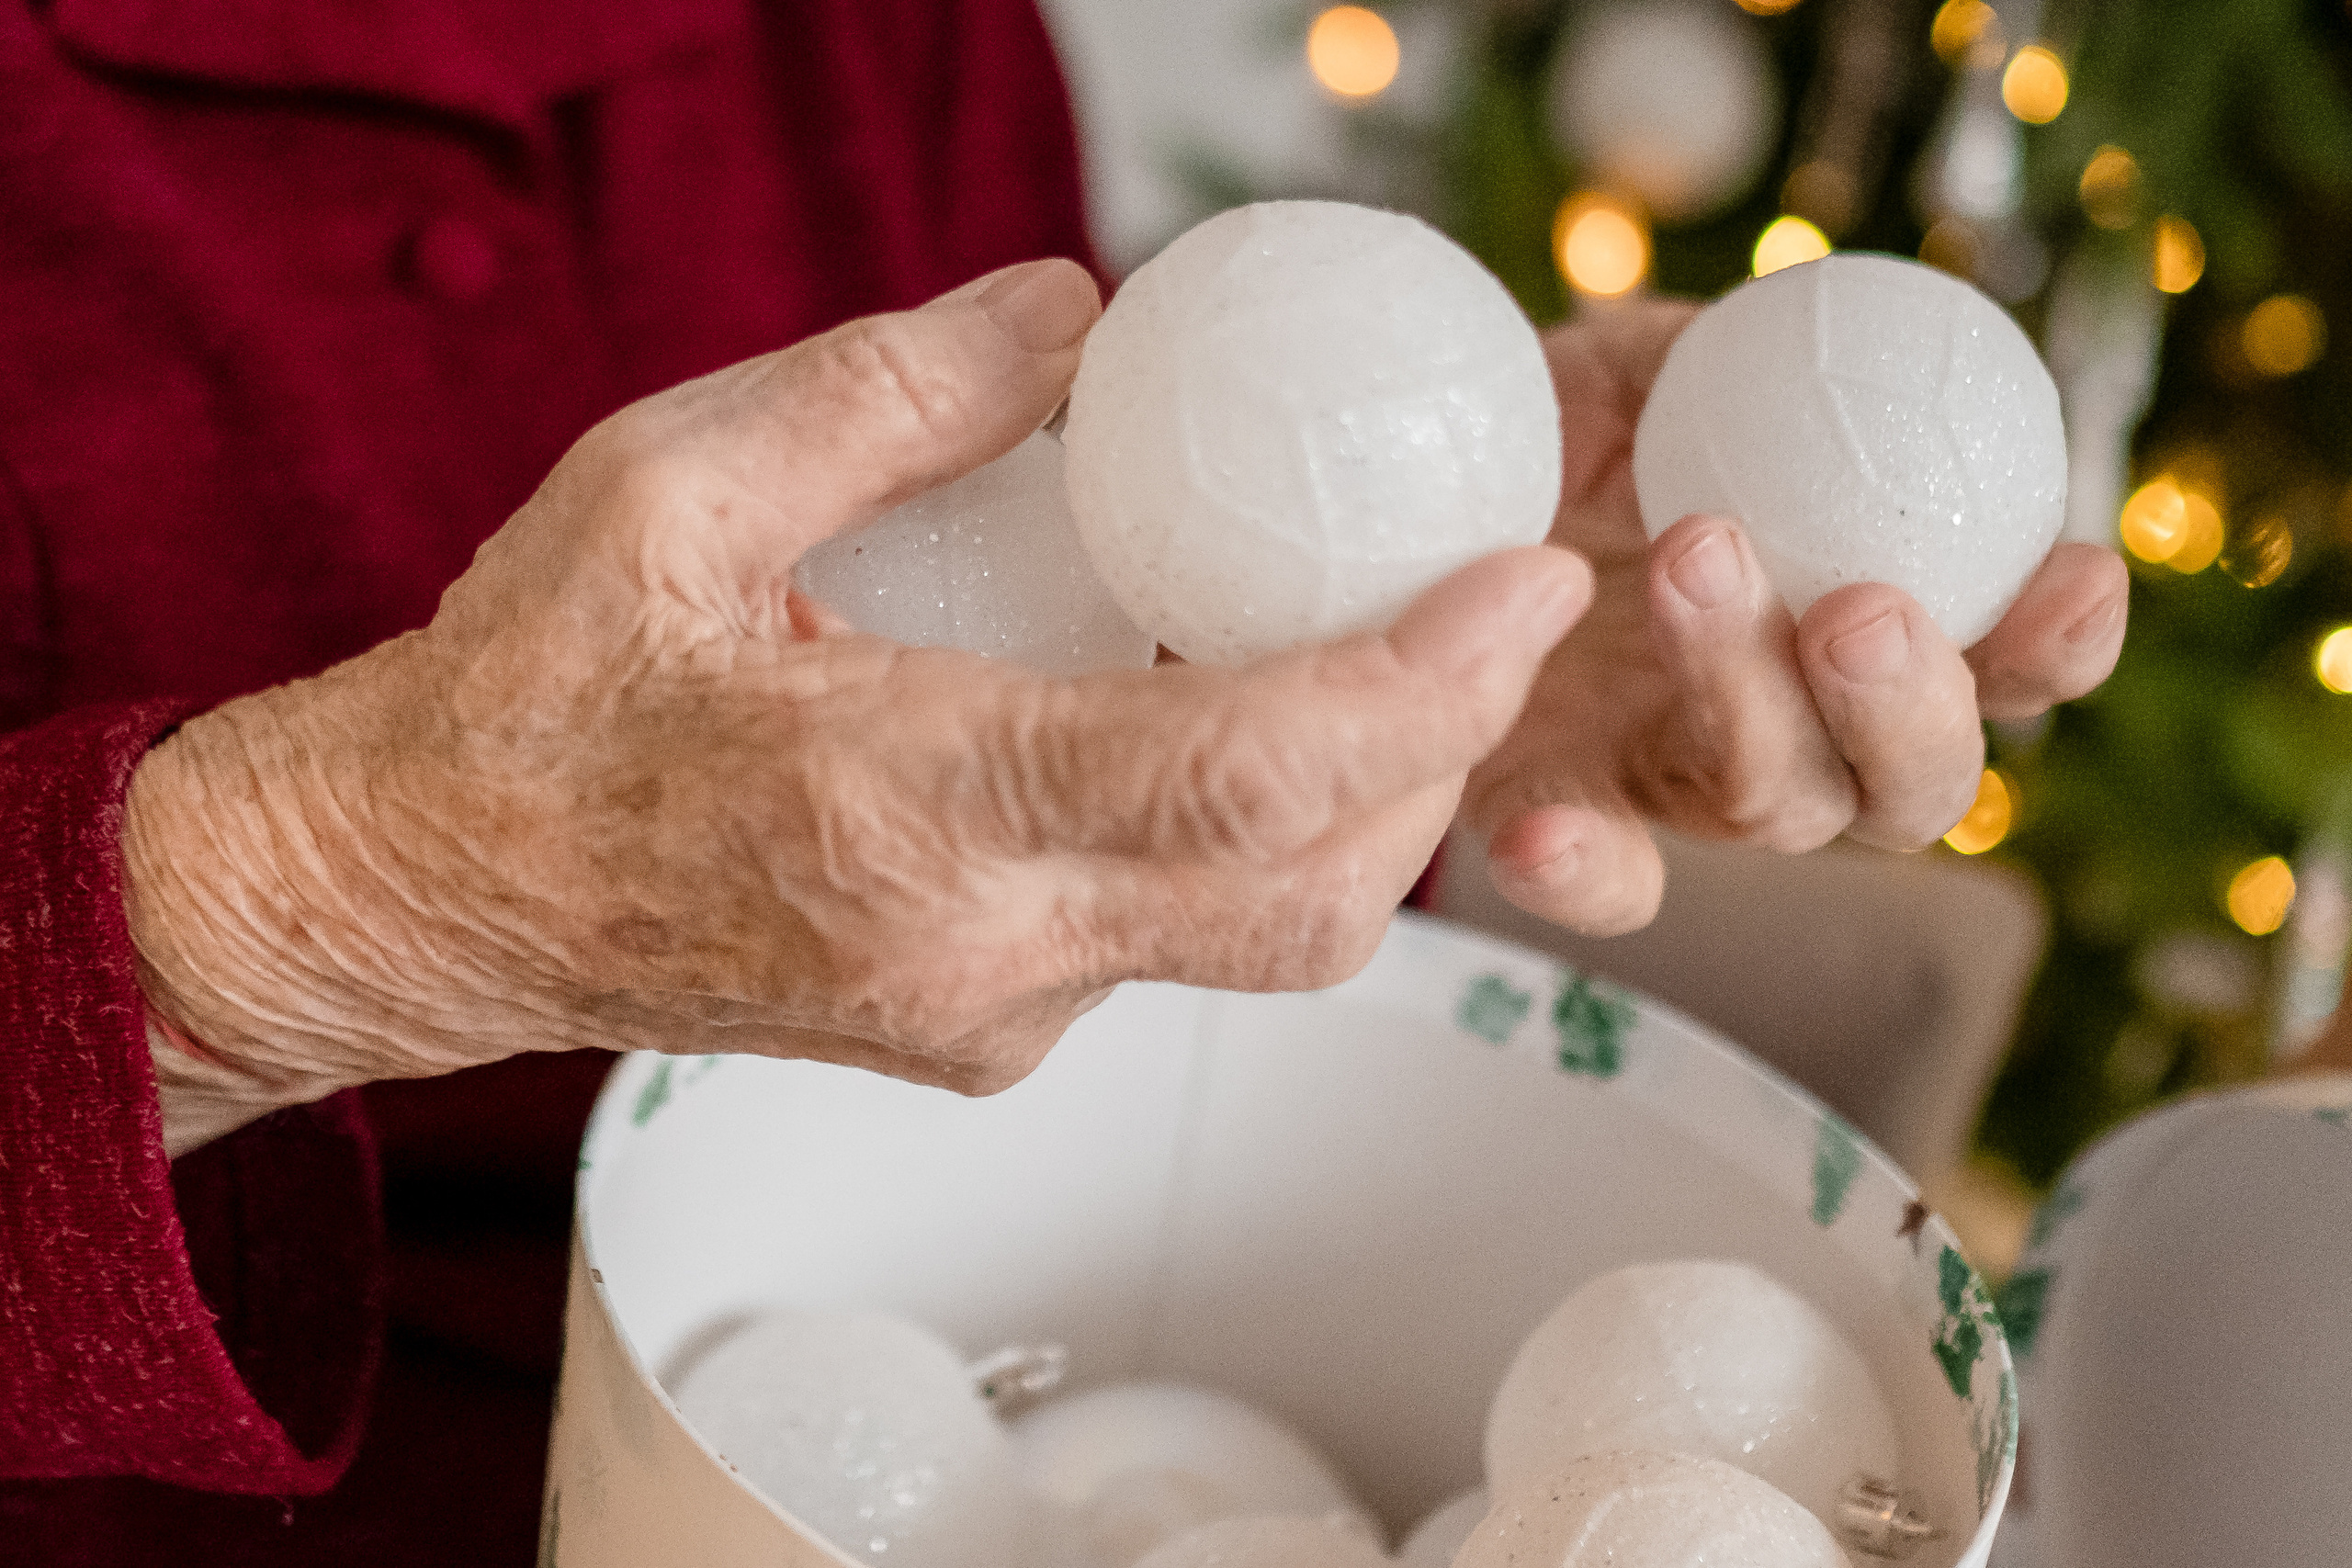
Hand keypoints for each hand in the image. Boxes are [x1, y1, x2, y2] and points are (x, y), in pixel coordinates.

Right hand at [125, 260, 1591, 1153]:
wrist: (438, 894)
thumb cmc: (533, 695)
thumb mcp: (669, 491)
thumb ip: (888, 396)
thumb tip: (1078, 321)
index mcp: (901, 809)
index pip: (1239, 781)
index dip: (1421, 688)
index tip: (1528, 581)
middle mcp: (975, 952)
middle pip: (1313, 898)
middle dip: (1441, 753)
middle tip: (1479, 604)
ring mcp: (989, 1022)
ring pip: (1263, 938)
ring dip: (1356, 803)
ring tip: (1359, 648)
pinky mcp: (986, 1043)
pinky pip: (1170, 947)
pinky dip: (1236, 838)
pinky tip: (1200, 722)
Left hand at [1463, 298, 2127, 934]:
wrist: (1396, 490)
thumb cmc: (1551, 428)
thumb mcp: (1638, 366)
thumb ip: (1728, 354)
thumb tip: (1821, 326)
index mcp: (1849, 621)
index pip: (2001, 664)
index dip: (2057, 643)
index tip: (2074, 573)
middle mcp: (1789, 725)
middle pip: (1913, 787)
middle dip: (1910, 708)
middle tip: (1860, 609)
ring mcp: (1671, 780)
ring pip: (1774, 808)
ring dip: (1752, 700)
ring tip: (1694, 563)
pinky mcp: (1553, 814)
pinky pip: (1598, 884)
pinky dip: (1583, 869)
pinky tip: (1537, 828)